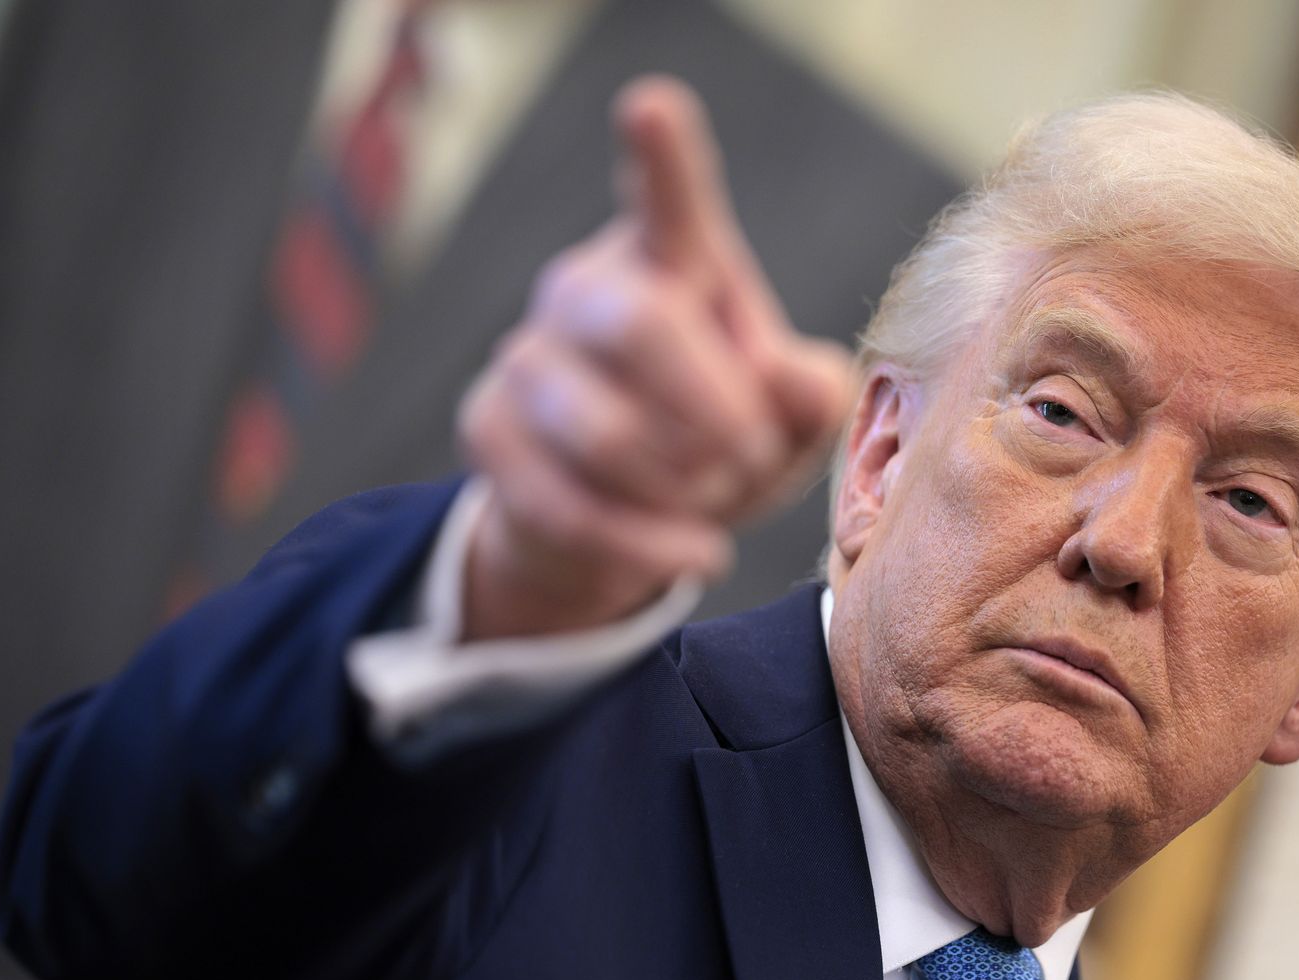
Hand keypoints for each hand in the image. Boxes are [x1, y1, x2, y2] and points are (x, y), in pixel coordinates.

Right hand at [456, 75, 853, 639]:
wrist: (624, 523)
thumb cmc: (721, 441)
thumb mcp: (789, 421)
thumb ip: (811, 393)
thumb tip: (793, 381)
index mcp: (671, 257)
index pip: (666, 198)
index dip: (660, 157)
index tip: (651, 108)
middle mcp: (587, 287)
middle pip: (637, 325)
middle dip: (712, 409)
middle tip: (748, 452)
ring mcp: (526, 356)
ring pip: (602, 430)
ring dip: (679, 484)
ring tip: (715, 499)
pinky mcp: (488, 430)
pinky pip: (570, 501)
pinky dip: (647, 544)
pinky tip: (694, 553)